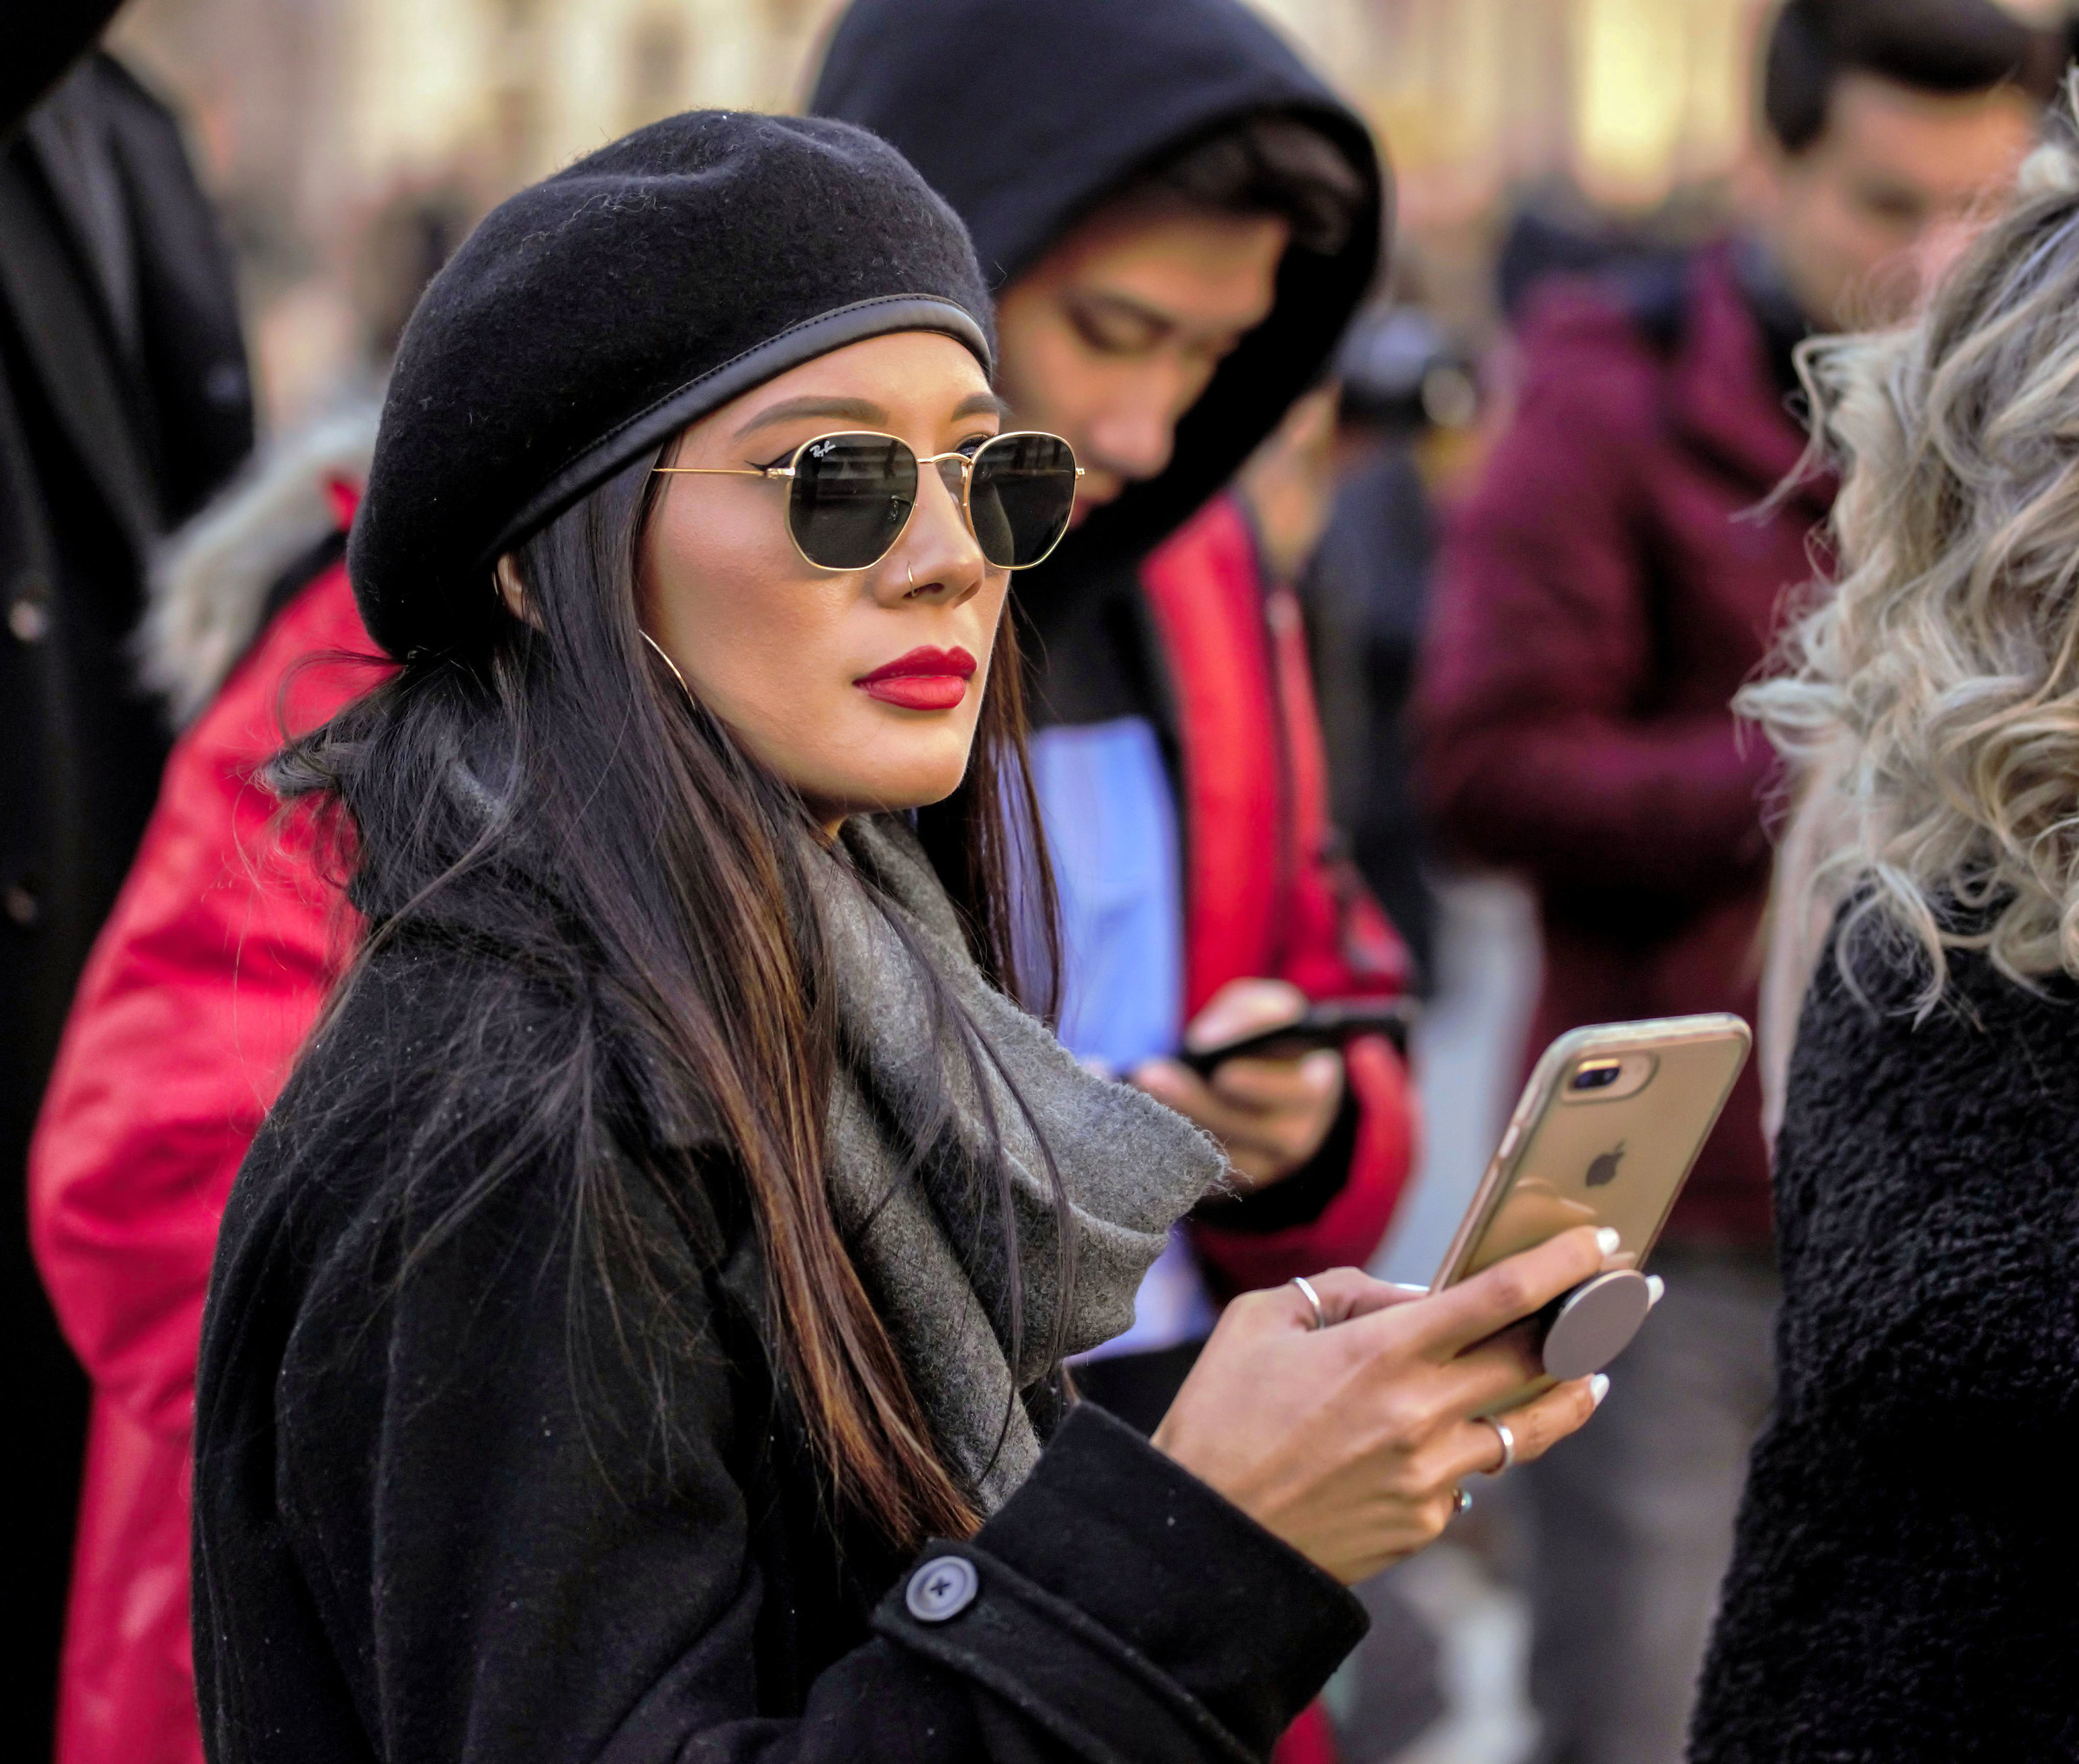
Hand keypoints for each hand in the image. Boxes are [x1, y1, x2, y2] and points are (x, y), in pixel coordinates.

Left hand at [1132, 979, 1342, 1189]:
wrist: (1269, 1092)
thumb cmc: (1267, 1040)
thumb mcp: (1269, 1009)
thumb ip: (1249, 1011)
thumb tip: (1209, 1039)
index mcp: (1315, 1089)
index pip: (1299, 1093)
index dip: (1259, 1084)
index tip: (1222, 1073)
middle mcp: (1294, 1138)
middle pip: (1247, 1131)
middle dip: (1196, 1103)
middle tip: (1151, 1074)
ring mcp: (1260, 1168)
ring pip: (1214, 1157)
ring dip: (1168, 1127)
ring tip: (1130, 1095)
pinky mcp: (1226, 1185)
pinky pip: (1192, 1176)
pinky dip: (1155, 1151)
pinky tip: (1120, 1122)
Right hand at [1151, 1227, 1615, 1584]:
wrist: (1204, 1537)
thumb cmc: (1220, 1415)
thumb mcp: (1261, 1320)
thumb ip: (1345, 1291)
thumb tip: (1415, 1298)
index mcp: (1381, 1351)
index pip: (1500, 1298)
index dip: (1562, 1267)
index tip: (1604, 1246)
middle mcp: (1419, 1413)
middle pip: (1538, 1362)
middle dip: (1591, 1322)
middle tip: (1627, 1299)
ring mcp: (1430, 1476)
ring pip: (1525, 1429)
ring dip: (1565, 1395)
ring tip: (1591, 1375)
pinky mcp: (1425, 1523)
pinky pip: (1471, 1475)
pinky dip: (1474, 1447)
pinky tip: (1464, 1436)